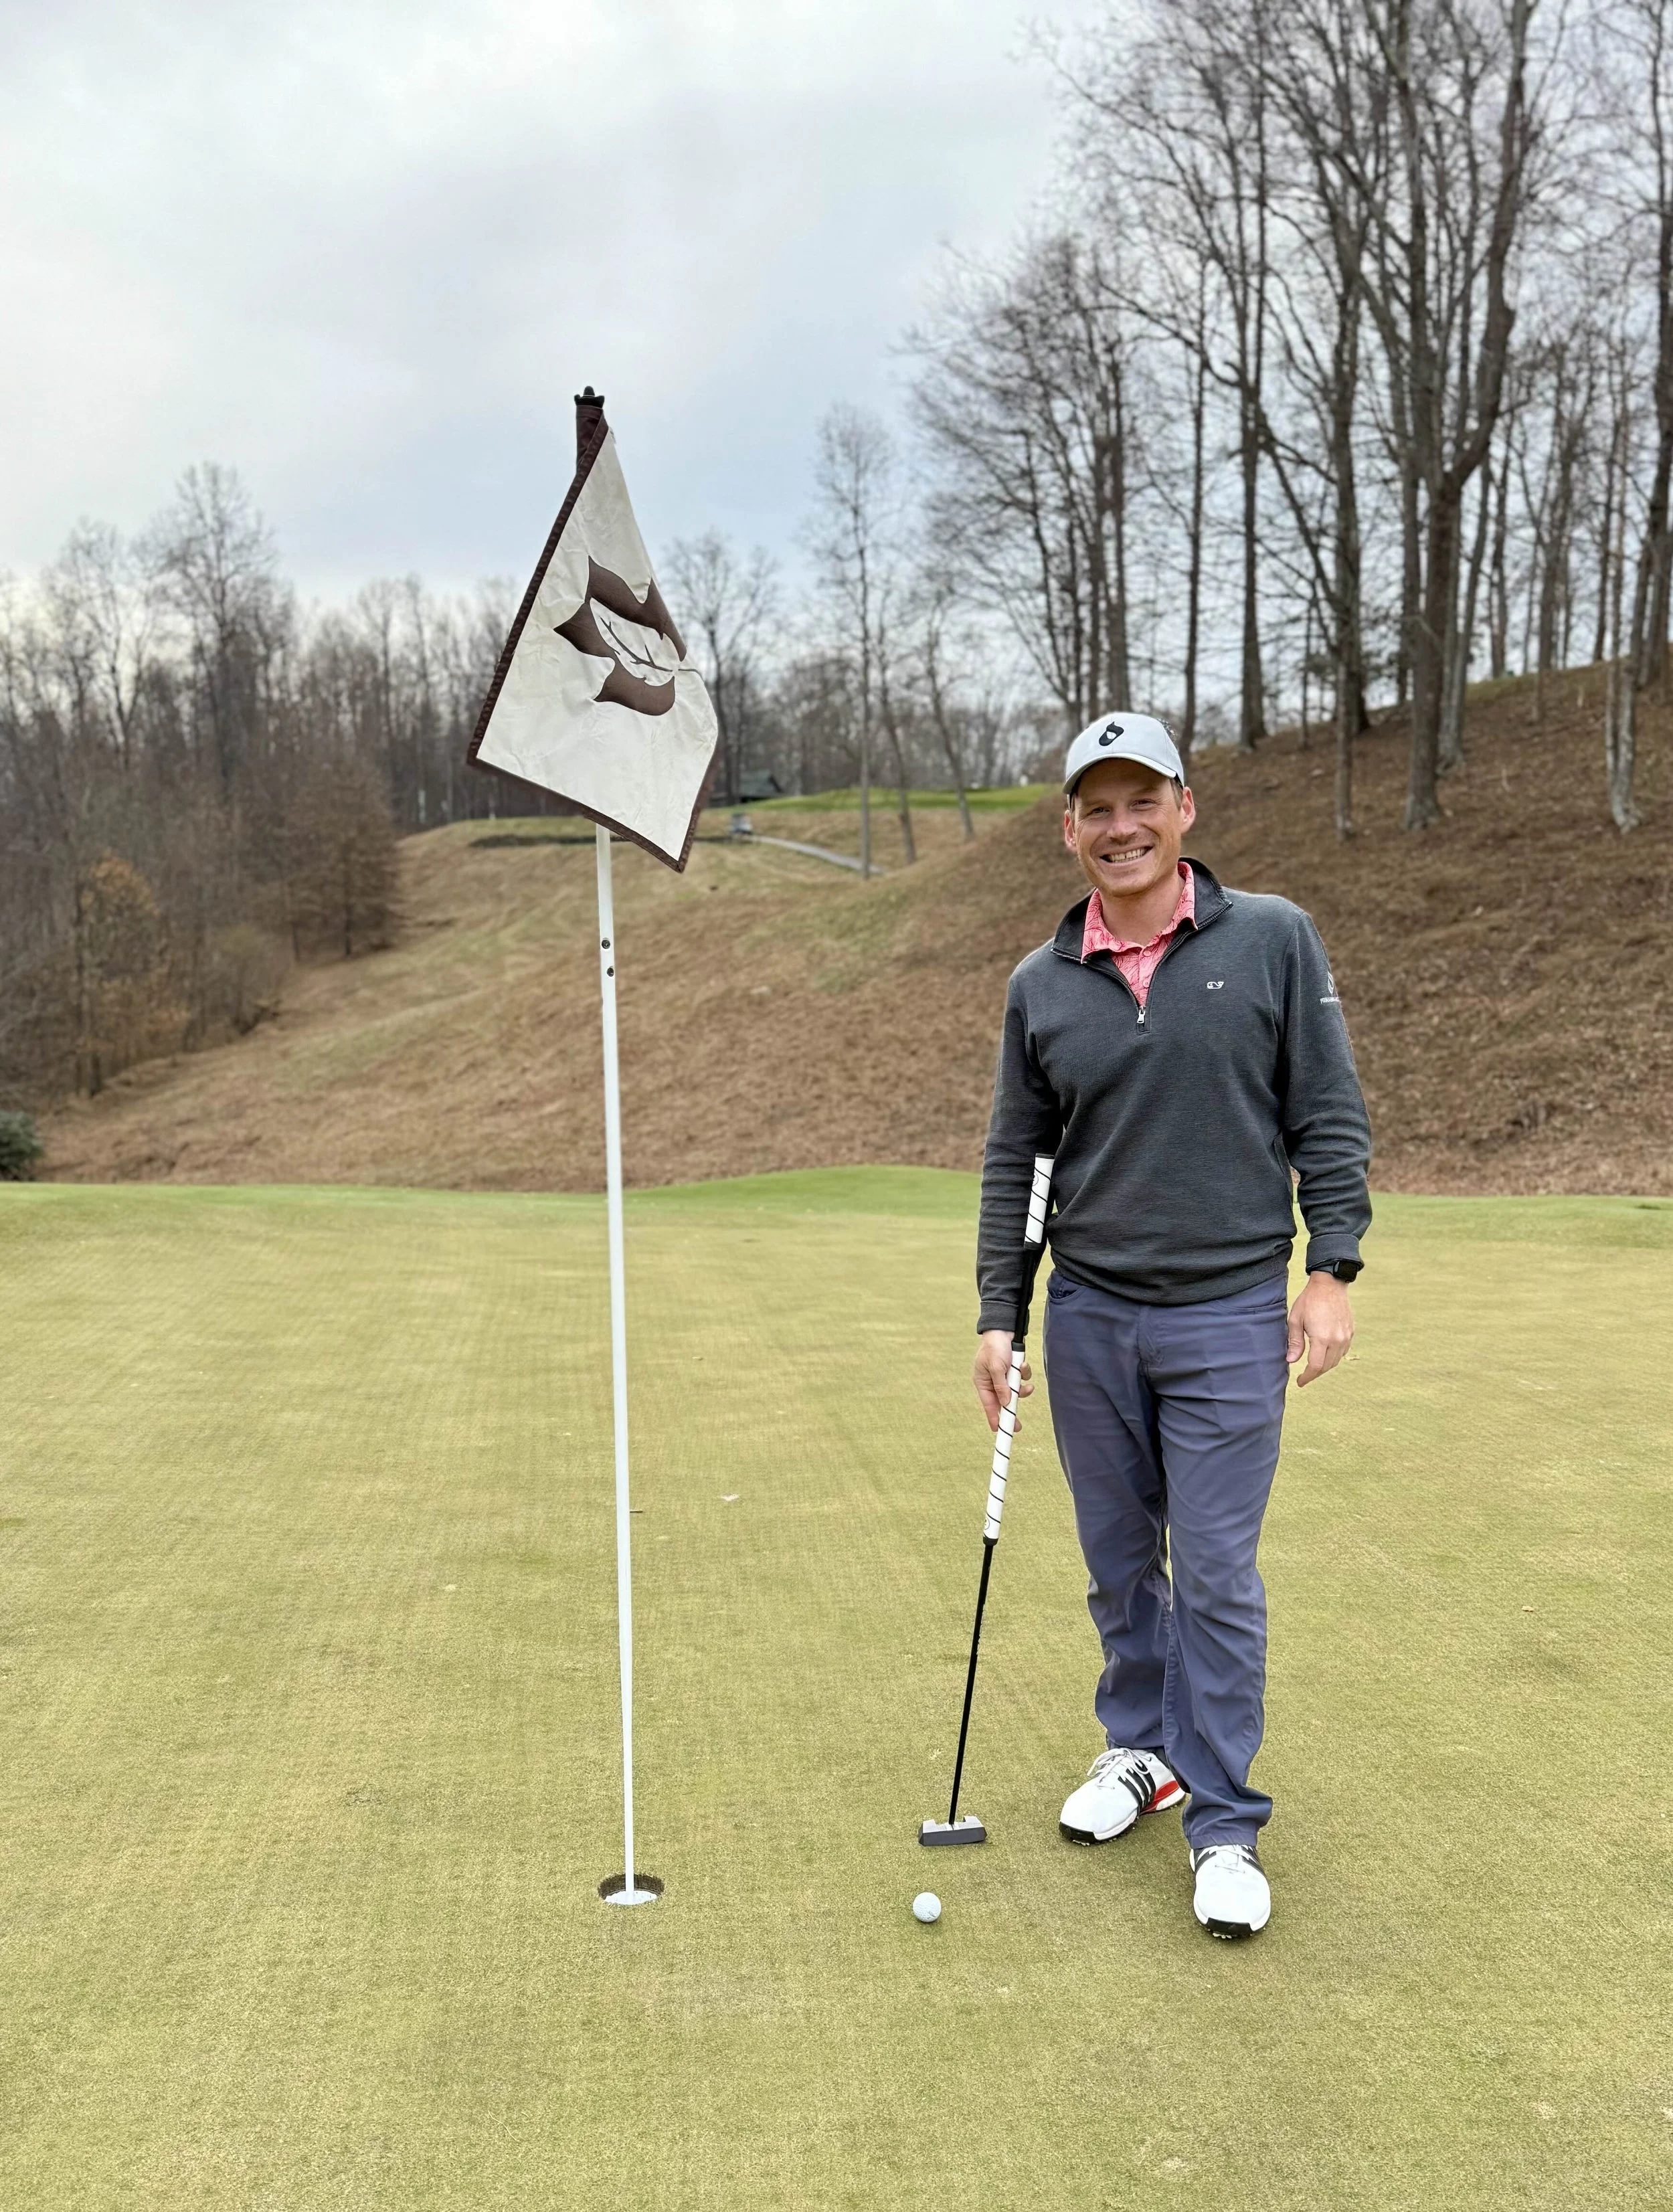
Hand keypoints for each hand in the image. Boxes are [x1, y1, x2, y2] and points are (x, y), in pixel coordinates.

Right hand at [974, 1329, 1031, 1432]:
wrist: (1004, 1327)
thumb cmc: (995, 1346)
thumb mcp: (997, 1367)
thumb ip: (1001, 1386)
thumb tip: (1006, 1403)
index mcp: (982, 1382)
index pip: (988, 1405)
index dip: (993, 1418)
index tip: (999, 1431)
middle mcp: (992, 1381)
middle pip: (1003, 1402)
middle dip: (1012, 1411)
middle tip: (1017, 1426)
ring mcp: (1004, 1376)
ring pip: (1015, 1391)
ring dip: (1022, 1389)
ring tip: (1026, 1384)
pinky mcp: (1013, 1370)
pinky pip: (1021, 1379)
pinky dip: (1024, 1374)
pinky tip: (1023, 1364)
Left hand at [1287, 1272, 1354, 1386]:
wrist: (1330, 1285)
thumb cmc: (1309, 1300)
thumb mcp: (1296, 1319)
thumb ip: (1294, 1342)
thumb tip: (1291, 1361)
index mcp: (1322, 1338)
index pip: (1315, 1366)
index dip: (1307, 1377)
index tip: (1300, 1382)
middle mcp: (1337, 1340)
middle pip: (1326, 1366)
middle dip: (1314, 1373)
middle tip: (1304, 1376)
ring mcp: (1346, 1336)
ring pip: (1336, 1360)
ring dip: (1324, 1366)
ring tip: (1313, 1366)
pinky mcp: (1350, 1332)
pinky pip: (1342, 1351)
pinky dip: (1333, 1357)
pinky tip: (1324, 1354)